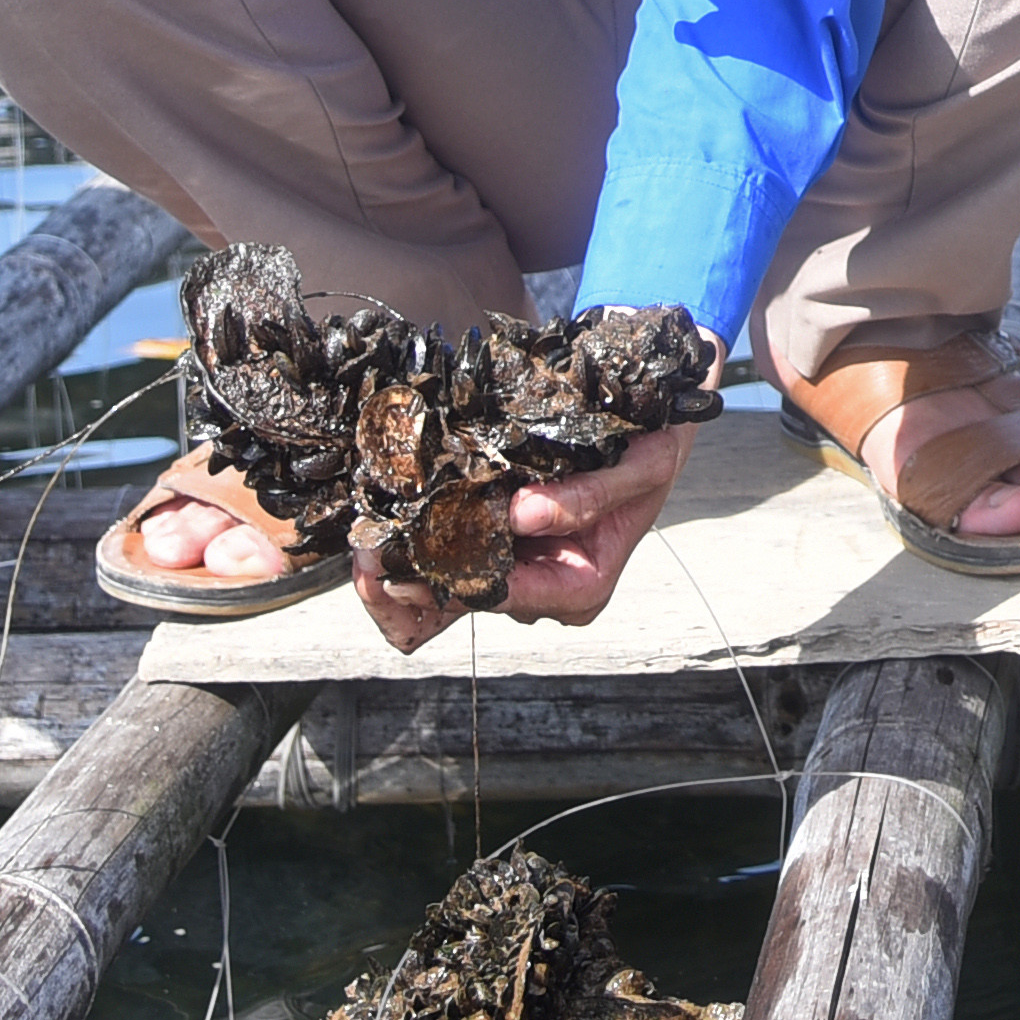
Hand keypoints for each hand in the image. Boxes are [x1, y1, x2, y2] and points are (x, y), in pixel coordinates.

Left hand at [353, 417, 693, 650]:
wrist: (653, 419)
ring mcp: (519, 566)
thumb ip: (589, 495)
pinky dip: (419, 543)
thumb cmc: (654, 445)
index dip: (463, 582)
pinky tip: (385, 528)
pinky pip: (454, 552)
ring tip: (366, 549)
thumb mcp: (641, 467)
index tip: (419, 565)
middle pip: (472, 600)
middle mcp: (544, 588)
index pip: (512, 595)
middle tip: (370, 561)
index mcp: (581, 586)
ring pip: (454, 582)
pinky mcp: (499, 540)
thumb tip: (523, 516)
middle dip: (417, 584)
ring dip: (408, 566)